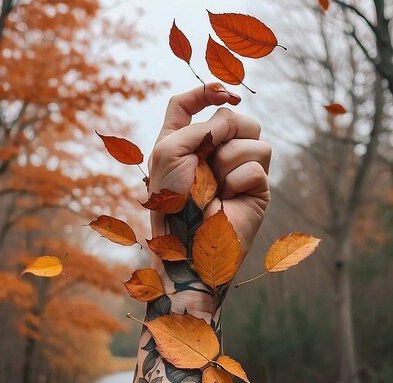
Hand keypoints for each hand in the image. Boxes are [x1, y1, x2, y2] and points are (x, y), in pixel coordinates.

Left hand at [148, 83, 270, 257]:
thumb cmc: (172, 202)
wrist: (188, 243)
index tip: (218, 92)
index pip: (192, 104)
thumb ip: (199, 123)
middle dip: (223, 132)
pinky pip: (258, 163)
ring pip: (254, 135)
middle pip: (233, 116)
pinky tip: (228, 198)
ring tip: (215, 184)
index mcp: (184, 143)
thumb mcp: (170, 152)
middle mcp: (212, 153)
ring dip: (229, 158)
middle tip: (206, 160)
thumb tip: (232, 116)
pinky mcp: (257, 187)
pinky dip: (238, 179)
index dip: (204, 92)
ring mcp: (238, 169)